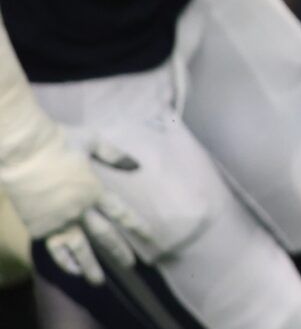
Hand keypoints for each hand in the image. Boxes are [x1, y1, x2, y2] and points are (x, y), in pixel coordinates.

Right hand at [0, 136, 151, 284]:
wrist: (23, 152)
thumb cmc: (59, 141)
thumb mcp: (93, 141)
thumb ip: (114, 155)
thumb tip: (136, 166)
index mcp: (95, 190)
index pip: (122, 214)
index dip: (138, 228)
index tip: (152, 240)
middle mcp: (80, 210)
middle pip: (104, 235)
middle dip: (119, 252)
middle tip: (131, 265)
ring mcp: (59, 221)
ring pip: (79, 249)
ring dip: (90, 267)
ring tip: (99, 282)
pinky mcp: (40, 227)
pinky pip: (55, 248)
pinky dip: (64, 261)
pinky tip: (73, 270)